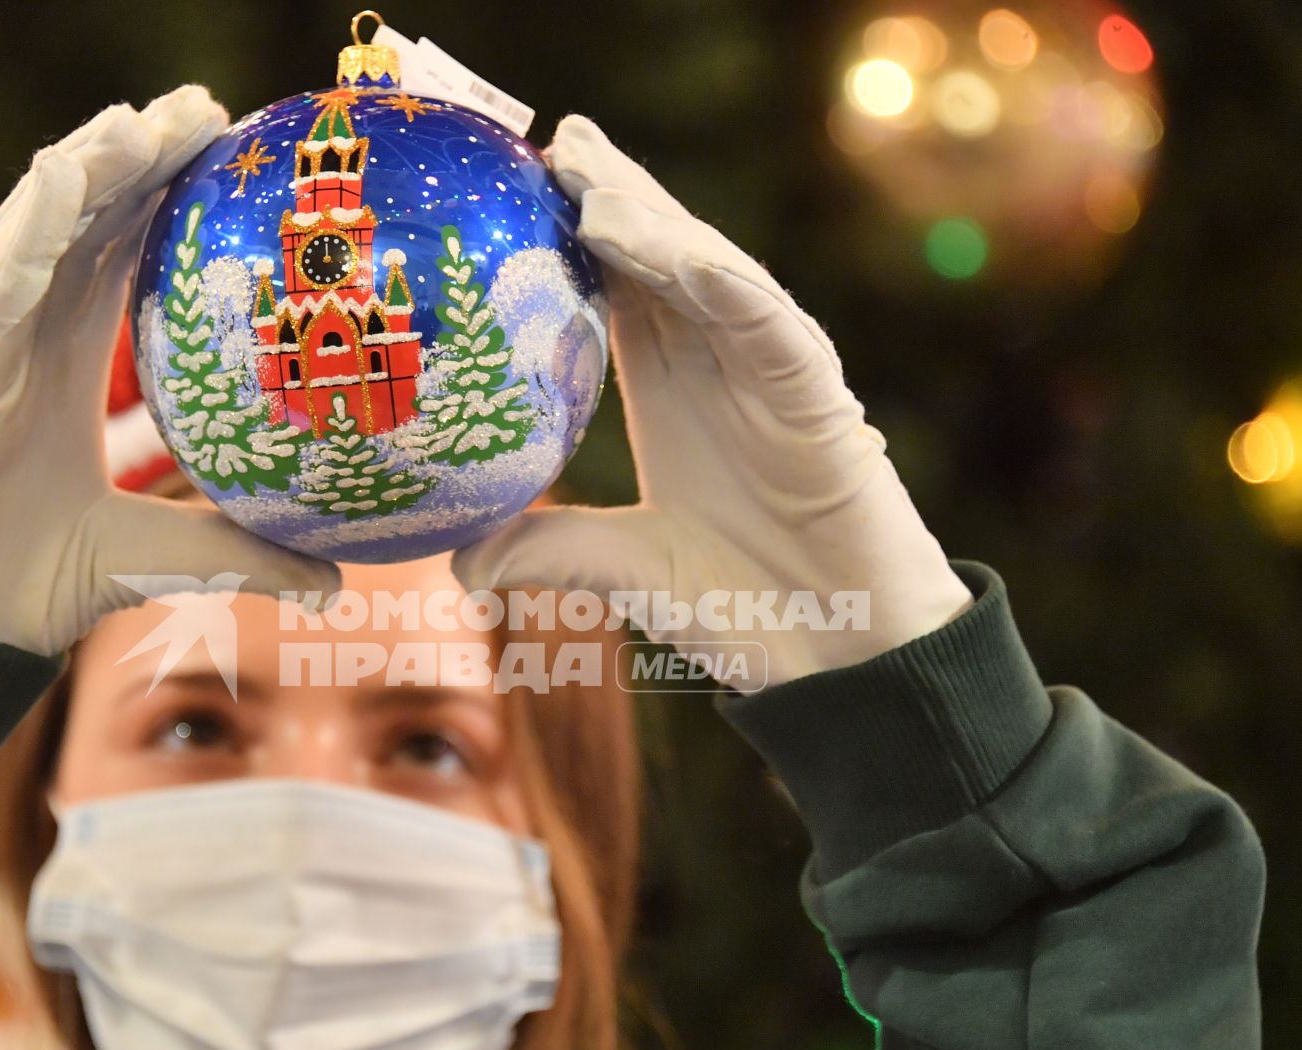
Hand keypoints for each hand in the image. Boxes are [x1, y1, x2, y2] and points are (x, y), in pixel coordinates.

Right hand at [0, 88, 338, 655]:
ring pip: (36, 238)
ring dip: (87, 172)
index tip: (223, 154)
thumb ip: (243, 556)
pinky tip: (65, 177)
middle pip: (82, 225)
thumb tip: (337, 580)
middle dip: (135, 159)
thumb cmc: (35, 587)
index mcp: (64, 368)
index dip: (162, 200)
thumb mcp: (165, 561)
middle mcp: (24, 344)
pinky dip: (28, 237)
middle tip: (203, 110)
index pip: (116, 258)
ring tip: (144, 120)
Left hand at [453, 116, 970, 686]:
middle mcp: (719, 365)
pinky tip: (675, 251)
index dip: (570, 235)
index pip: (616, 288)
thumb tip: (459, 558)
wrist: (841, 659)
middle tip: (553, 139)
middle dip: (610, 194)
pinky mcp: (818, 398)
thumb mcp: (627, 571)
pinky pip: (771, 325)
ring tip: (590, 185)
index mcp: (672, 388)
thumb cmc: (748, 605)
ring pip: (710, 274)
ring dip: (654, 225)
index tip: (512, 189)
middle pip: (660, 258)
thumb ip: (552, 551)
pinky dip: (724, 284)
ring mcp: (771, 373)